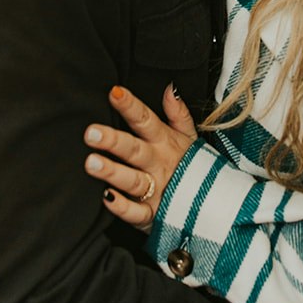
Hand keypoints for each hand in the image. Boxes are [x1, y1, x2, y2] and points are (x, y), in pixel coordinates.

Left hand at [84, 84, 196, 226]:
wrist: (211, 205)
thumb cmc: (192, 165)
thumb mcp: (190, 137)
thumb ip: (178, 113)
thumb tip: (169, 87)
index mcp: (165, 142)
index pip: (145, 120)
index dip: (130, 105)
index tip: (114, 92)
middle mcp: (158, 164)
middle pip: (134, 150)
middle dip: (113, 141)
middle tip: (91, 133)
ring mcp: (156, 190)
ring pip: (132, 180)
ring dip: (112, 172)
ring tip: (91, 163)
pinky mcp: (151, 216)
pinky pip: (136, 213)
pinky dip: (122, 207)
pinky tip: (106, 197)